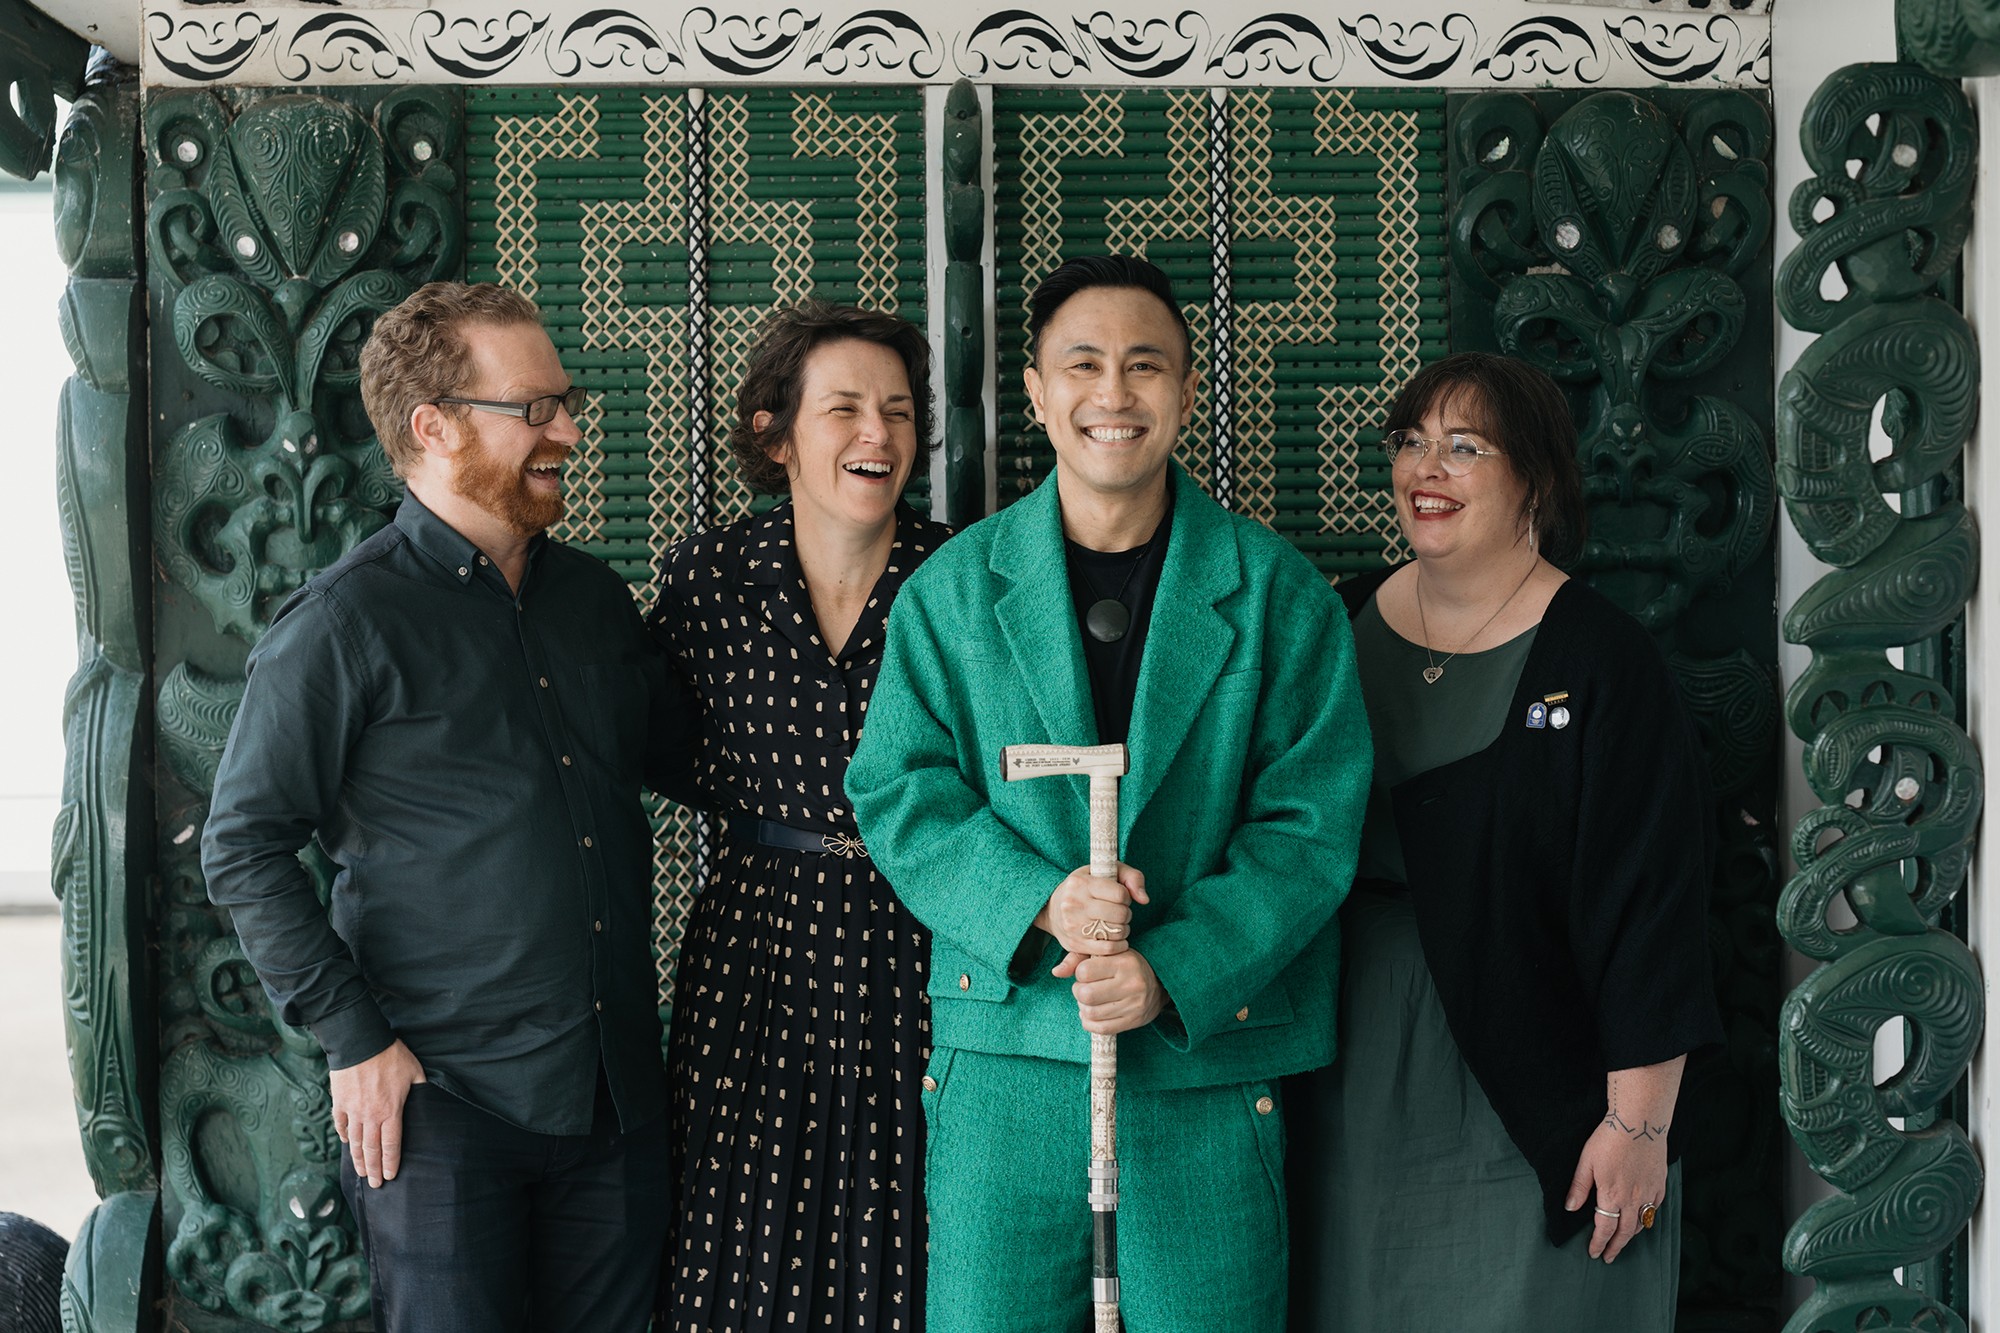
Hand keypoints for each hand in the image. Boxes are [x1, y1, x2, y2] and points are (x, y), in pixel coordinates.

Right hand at [330, 1039, 425, 1188]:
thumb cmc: (391, 1056)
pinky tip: (348, 1144)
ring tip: (361, 1172)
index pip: (392, 1145)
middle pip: (372, 1150)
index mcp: (391, 1111)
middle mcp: (370, 1117)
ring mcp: (352, 1111)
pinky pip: (341, 1125)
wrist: (360, 1043)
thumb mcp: (414, 1072)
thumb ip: (420, 1090)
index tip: (390, 1176)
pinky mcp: (339, 1103)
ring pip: (355, 1143)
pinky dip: (344, 1137)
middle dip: (374, 1170)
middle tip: (375, 1185)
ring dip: (358, 1160)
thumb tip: (427, 1101)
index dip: (391, 1163)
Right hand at [1035, 863, 1148, 961]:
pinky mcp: (1075, 944)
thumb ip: (1132, 877)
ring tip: (1117, 924)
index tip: (1121, 897)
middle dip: (1126, 914)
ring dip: (1123, 930)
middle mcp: (1074, 904)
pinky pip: (1107, 949)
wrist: (1051, 909)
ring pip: (1115, 933)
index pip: (1120, 894)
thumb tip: (1144, 900)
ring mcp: (1073, 925)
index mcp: (1081, 883)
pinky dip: (1119, 945)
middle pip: (1119, 915)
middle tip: (1120, 912)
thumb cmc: (1085, 888)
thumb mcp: (1104, 871)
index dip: (1126, 896)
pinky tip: (1117, 939)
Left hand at [1060, 949, 1165, 1034]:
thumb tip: (1056, 972)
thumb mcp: (1106, 954)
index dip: (1079, 973)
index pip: (1084, 972)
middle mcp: (1131, 983)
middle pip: (1085, 995)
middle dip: (1079, 992)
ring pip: (1091, 1013)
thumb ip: (1078, 959)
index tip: (1087, 973)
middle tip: (1085, 989)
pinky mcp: (1134, 1021)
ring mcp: (1134, 1005)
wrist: (1160, 982)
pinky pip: (1101, 1029)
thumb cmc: (1126, 964)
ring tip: (1090, 1001)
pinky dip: (1089, 1023)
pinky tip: (1093, 1014)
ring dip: (1083, 1008)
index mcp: (1124, 962)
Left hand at [1565, 1120, 1667, 1261]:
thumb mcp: (1586, 1162)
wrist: (1639, 1123)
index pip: (1605, 1229)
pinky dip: (1647, 1219)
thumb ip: (1579, 1187)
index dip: (1599, 1243)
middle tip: (1609, 1257)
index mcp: (1612, 1196)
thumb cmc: (1609, 1139)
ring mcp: (1649, 1193)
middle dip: (1615, 1247)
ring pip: (1641, 1223)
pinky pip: (1654, 1209)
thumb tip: (1570, 1207)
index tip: (1594, 1253)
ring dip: (1630, 1235)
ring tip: (1622, 1240)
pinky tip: (1643, 1219)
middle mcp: (1633, 1200)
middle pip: (1624, 1232)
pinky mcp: (1660, 1184)